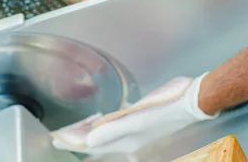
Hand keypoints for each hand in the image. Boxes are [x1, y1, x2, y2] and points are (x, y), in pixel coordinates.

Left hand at [51, 74, 217, 154]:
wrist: (191, 101)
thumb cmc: (167, 108)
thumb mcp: (137, 118)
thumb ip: (112, 129)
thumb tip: (89, 141)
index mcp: (126, 141)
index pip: (92, 145)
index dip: (73, 141)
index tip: (55, 139)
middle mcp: (130, 140)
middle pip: (97, 142)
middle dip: (78, 139)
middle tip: (60, 136)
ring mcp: (136, 131)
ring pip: (106, 136)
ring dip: (90, 134)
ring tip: (76, 131)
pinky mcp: (142, 120)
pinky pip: (116, 127)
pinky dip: (104, 126)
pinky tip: (103, 121)